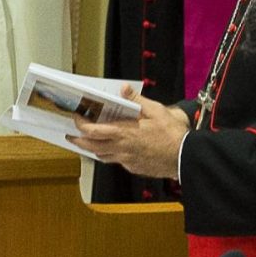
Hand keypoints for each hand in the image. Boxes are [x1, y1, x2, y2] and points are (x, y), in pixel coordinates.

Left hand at [68, 94, 189, 180]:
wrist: (184, 158)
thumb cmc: (172, 134)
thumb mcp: (156, 111)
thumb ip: (137, 100)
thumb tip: (123, 88)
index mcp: (124, 133)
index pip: (93, 131)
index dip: (81, 125)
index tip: (77, 118)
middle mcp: (121, 149)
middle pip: (91, 147)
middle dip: (78, 141)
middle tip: (71, 136)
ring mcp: (127, 160)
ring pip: (103, 156)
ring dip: (93, 149)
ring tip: (90, 143)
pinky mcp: (134, 168)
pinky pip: (117, 161)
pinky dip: (112, 154)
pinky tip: (116, 148)